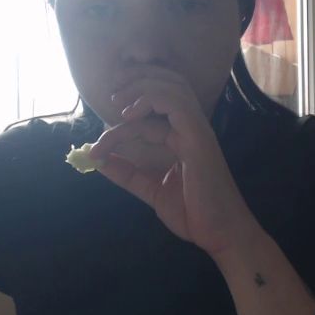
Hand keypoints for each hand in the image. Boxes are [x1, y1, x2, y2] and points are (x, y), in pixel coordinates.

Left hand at [89, 65, 259, 254]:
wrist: (219, 234)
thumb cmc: (193, 214)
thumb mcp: (151, 190)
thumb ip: (127, 174)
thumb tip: (98, 161)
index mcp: (182, 137)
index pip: (150, 114)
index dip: (118, 125)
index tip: (94, 149)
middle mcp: (190, 128)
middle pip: (168, 83)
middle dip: (137, 80)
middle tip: (112, 93)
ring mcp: (196, 130)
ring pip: (172, 87)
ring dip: (141, 87)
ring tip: (118, 102)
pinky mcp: (198, 137)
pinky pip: (175, 103)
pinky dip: (150, 100)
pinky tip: (129, 115)